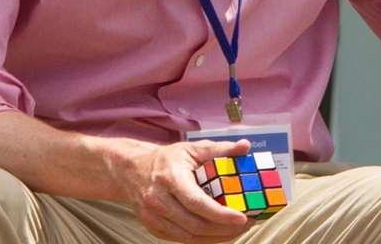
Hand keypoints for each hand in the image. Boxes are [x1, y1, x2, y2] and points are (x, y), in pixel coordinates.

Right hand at [115, 138, 252, 242]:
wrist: (133, 171)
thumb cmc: (167, 160)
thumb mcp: (193, 149)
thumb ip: (220, 149)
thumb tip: (245, 146)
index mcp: (170, 178)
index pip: (197, 202)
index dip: (221, 214)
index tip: (242, 218)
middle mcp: (158, 199)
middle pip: (194, 224)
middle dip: (224, 228)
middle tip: (247, 223)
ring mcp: (153, 217)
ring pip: (189, 236)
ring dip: (216, 237)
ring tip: (237, 230)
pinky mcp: (154, 228)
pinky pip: (182, 239)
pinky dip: (203, 239)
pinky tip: (219, 233)